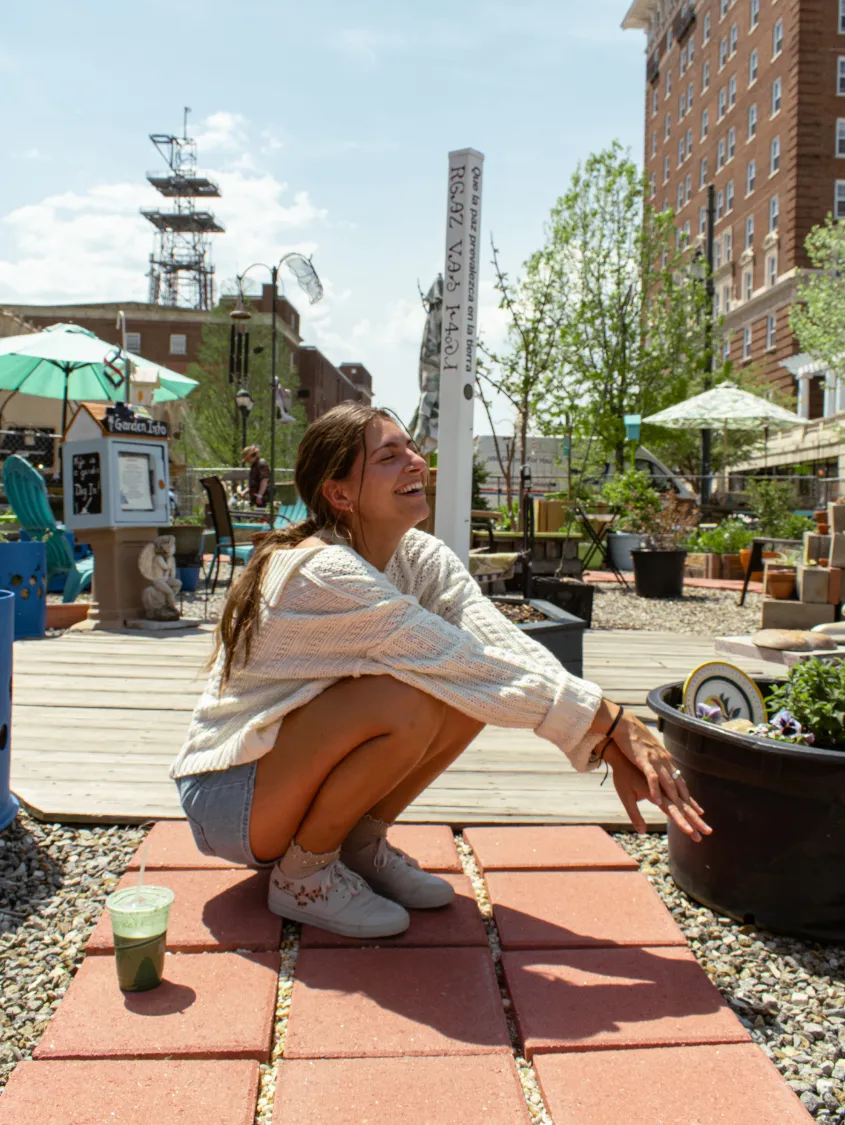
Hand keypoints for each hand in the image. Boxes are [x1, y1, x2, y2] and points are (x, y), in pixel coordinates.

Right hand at [603, 712, 711, 841]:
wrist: (625, 727)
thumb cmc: (634, 747)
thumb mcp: (647, 762)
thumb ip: (654, 773)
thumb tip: (658, 784)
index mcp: (666, 767)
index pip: (681, 788)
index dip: (691, 802)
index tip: (701, 815)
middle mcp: (665, 767)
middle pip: (680, 793)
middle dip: (692, 813)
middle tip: (704, 829)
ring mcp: (656, 764)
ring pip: (669, 787)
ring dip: (677, 805)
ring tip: (685, 822)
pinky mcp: (644, 760)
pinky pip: (652, 778)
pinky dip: (654, 789)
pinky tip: (656, 801)